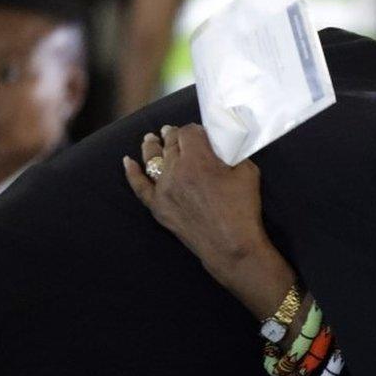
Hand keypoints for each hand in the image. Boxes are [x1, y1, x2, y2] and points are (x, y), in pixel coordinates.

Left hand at [123, 124, 266, 272]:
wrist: (230, 246)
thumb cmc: (242, 210)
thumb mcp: (247, 172)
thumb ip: (231, 154)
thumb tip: (221, 149)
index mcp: (198, 159)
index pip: (188, 132)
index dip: (194, 129)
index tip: (200, 133)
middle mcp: (175, 170)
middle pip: (170, 143)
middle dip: (173, 135)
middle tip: (172, 131)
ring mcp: (163, 189)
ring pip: (152, 159)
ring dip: (152, 146)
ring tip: (151, 138)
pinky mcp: (157, 207)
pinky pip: (140, 186)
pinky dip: (132, 173)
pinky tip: (128, 162)